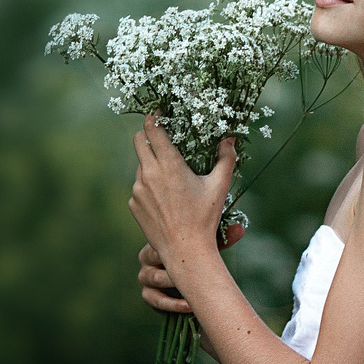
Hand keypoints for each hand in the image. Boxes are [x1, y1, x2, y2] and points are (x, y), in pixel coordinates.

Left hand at [128, 119, 236, 304]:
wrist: (185, 251)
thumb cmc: (205, 218)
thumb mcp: (219, 186)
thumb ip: (226, 158)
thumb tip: (230, 138)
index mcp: (169, 165)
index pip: (153, 130)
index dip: (153, 117)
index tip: (158, 112)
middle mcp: (149, 174)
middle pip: (138, 141)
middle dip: (147, 135)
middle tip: (160, 137)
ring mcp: (138, 190)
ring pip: (140, 166)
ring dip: (150, 164)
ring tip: (170, 178)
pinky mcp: (133, 204)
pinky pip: (138, 187)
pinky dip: (148, 186)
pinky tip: (164, 199)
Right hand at [139, 219, 244, 313]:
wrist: (189, 292)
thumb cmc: (197, 263)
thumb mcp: (206, 249)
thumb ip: (220, 239)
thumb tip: (240, 229)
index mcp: (159, 240)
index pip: (163, 237)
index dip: (180, 241)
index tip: (200, 245)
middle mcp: (147, 258)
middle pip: (155, 256)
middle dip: (176, 261)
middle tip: (194, 265)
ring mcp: (144, 277)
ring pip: (155, 278)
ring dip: (175, 282)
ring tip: (193, 287)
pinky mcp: (147, 296)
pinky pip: (156, 299)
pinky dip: (173, 304)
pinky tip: (189, 306)